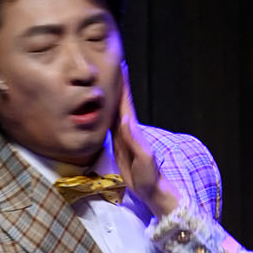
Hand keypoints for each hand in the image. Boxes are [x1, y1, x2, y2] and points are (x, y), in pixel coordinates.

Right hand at [113, 64, 179, 216]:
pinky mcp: (117, 144)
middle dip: (116, 82)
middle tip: (111, 63)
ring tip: (105, 79)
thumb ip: (134, 140)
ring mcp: (122, 135)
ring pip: (114, 110)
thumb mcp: (143, 158)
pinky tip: (102, 106)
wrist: (151, 189)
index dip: (123, 84)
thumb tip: (124, 119)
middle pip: (120, 101)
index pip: (126, 102)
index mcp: (132, 129)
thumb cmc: (149, 176)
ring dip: (110, 94)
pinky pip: (109, 123)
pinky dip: (105, 111)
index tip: (120, 64)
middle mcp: (127, 128)